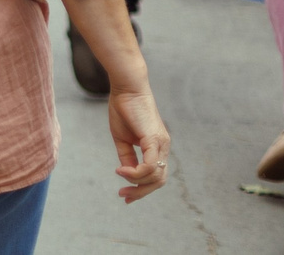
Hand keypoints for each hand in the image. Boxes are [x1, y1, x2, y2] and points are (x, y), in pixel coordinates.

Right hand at [107, 83, 170, 202]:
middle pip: (159, 181)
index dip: (142, 188)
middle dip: (141, 192)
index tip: (124, 193)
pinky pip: (150, 166)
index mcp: (157, 147)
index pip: (155, 175)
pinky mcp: (154, 139)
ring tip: (120, 176)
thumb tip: (127, 173)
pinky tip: (121, 170)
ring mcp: (161, 144)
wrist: (126, 87)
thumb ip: (126, 156)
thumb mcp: (122, 138)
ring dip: (137, 183)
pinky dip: (136, 173)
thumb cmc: (123, 108)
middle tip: (124, 196)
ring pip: (155, 176)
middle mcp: (163, 148)